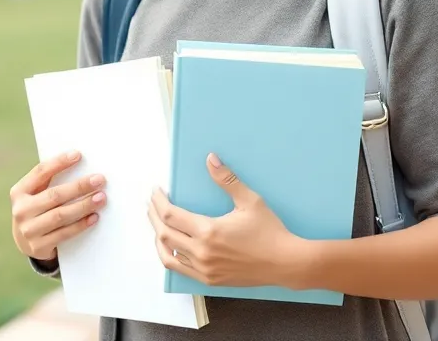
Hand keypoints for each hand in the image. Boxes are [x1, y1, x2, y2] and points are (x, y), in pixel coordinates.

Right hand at [10, 150, 105, 262]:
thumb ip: (49, 181)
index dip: (59, 163)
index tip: (78, 155)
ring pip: (60, 215)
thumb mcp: (35, 194)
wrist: (25, 241)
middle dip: (79, 186)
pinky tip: (94, 217)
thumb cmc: (37, 208)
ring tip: (101, 198)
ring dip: (83, 206)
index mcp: (19, 191)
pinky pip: (64, 233)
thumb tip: (79, 162)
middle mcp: (21, 210)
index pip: (40, 172)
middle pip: (54, 195)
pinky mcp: (39, 246)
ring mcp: (29, 230)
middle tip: (99, 180)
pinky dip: (81, 225)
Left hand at [148, 153, 312, 289]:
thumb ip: (227, 179)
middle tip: (152, 203)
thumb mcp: (250, 201)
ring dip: (158, 237)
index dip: (159, 202)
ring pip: (167, 255)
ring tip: (157, 223)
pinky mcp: (210, 280)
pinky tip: (171, 246)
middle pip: (164, 233)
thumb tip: (210, 158)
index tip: (156, 191)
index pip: (171, 215)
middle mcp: (202, 252)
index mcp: (208, 231)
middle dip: (153, 216)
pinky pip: (180, 269)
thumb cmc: (270, 231)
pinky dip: (169, 256)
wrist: (285, 263)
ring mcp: (204, 269)